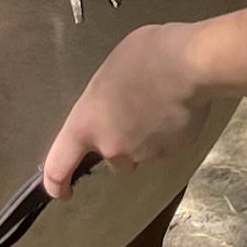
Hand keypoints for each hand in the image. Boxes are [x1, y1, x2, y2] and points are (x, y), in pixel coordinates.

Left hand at [40, 23, 207, 196]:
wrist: (189, 65)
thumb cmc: (144, 56)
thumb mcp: (106, 75)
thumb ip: (101, 103)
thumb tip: (112, 109)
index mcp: (86, 125)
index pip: (58, 168)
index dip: (56, 184)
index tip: (61, 190)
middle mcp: (111, 147)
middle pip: (110, 157)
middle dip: (119, 142)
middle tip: (132, 112)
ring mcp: (143, 154)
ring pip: (139, 154)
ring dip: (143, 139)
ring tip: (157, 107)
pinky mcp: (172, 153)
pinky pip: (165, 149)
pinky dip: (168, 136)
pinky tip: (175, 111)